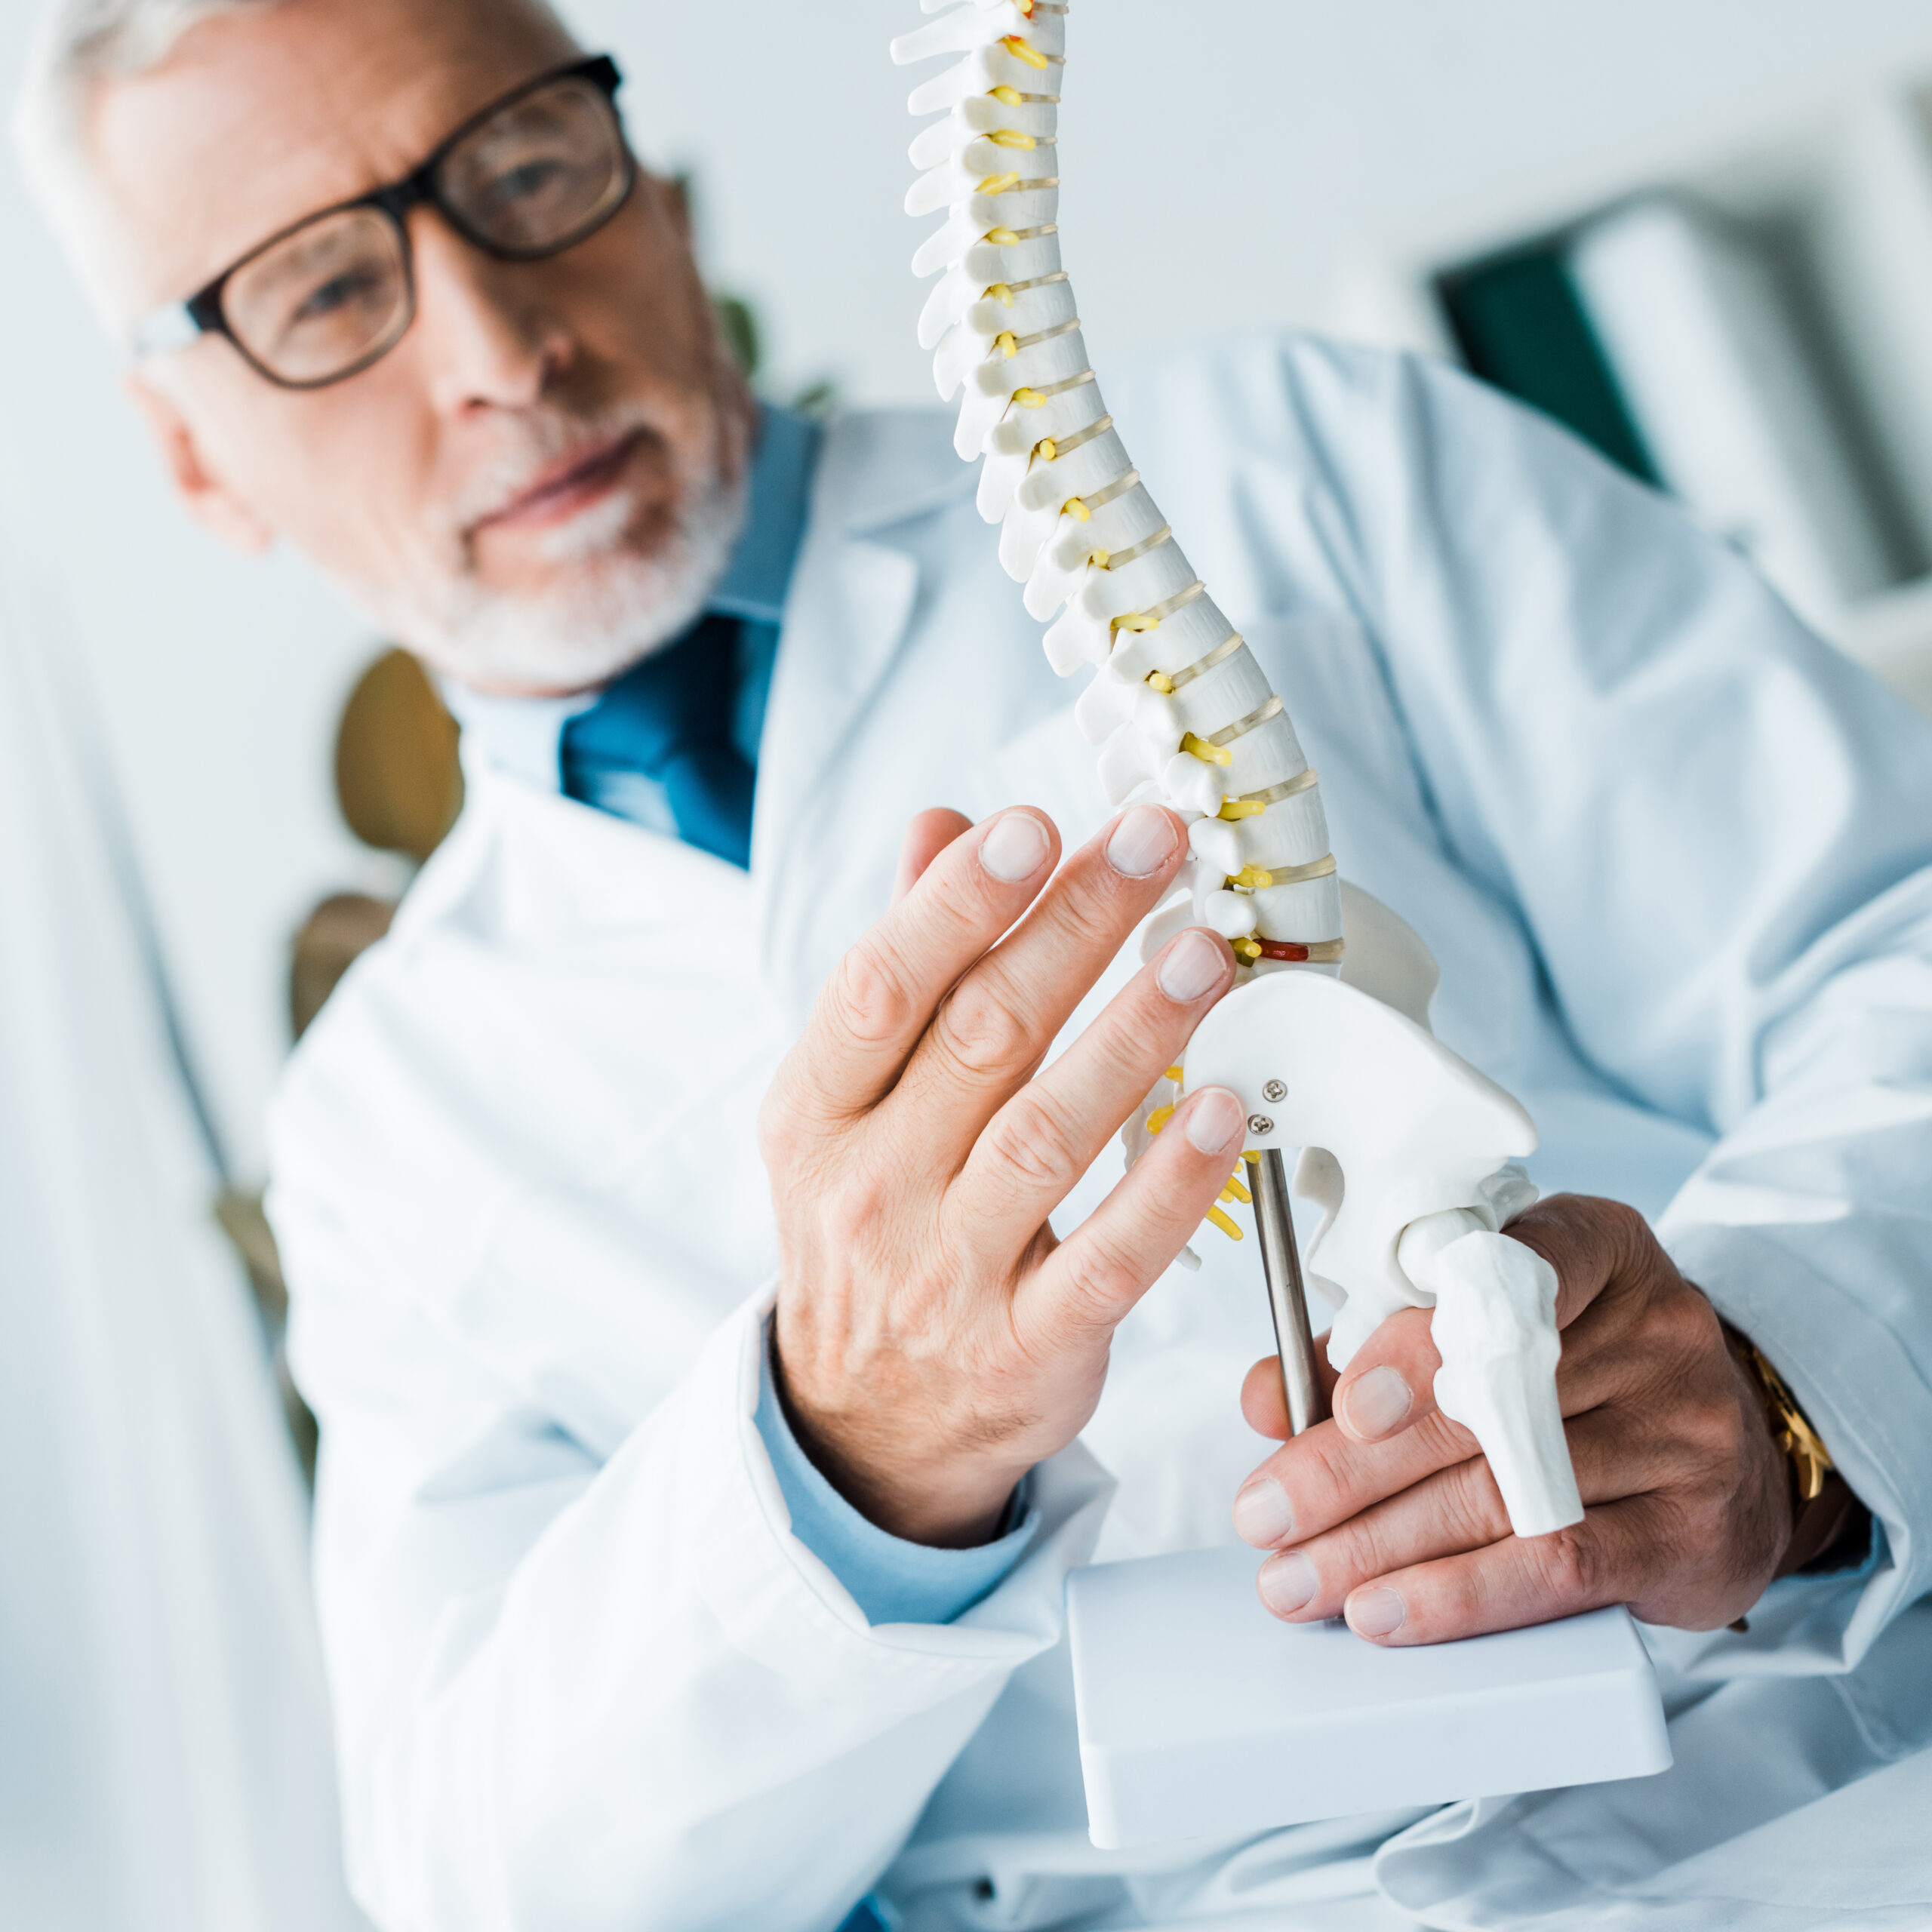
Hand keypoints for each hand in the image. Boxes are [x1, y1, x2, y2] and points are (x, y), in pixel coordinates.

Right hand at [762, 803, 1245, 1546]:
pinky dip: (1169, 1185)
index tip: (1033, 826)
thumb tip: (939, 827)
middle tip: (1155, 844)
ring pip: (1048, 1136)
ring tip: (1205, 953)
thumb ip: (904, 966)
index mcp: (816, 1115)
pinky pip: (1109, 1259)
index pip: (880, 987)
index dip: (957, 901)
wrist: (864, 1424)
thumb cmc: (870, 1232)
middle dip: (1074, 927)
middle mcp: (870, 1189)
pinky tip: (1224, 1114)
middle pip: (980, 1038)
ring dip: (1134, 1034)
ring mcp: (947, 1274)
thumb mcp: (848, 1107)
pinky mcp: (1029, 1346)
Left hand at [1232, 1195, 1793, 1641]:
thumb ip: (1372, 1350)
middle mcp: (1657, 1330)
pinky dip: (1460, 1595)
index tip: (1340, 1402)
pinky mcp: (1695, 1532)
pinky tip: (1385, 1610)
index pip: (1504, 1275)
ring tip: (1298, 1578)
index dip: (1416, 1344)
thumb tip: (1267, 1397)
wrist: (1734, 1461)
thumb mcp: (1488, 1330)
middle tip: (1264, 1514)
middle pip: (1480, 1403)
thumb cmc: (1580, 1380)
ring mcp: (1687, 1432)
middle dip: (1351, 1467)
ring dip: (1382, 1545)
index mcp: (1596, 1248)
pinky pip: (1562, 1565)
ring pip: (1506, 1493)